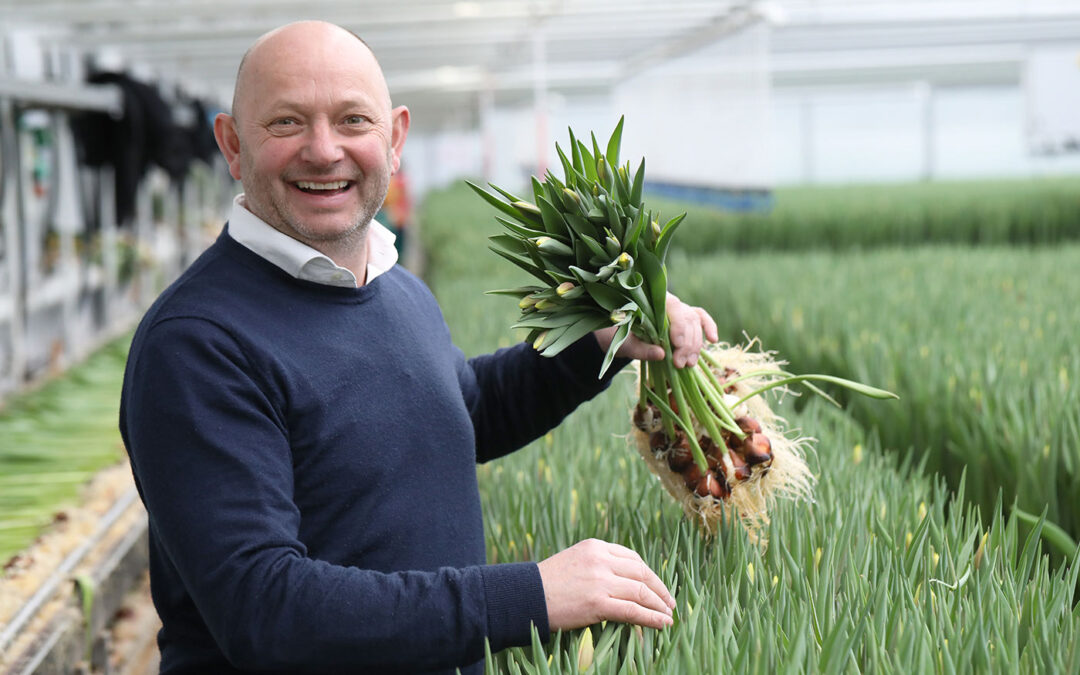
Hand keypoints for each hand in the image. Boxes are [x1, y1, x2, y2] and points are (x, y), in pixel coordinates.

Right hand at [537, 539, 675, 630]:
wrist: (524, 596)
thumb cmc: (546, 583)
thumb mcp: (574, 562)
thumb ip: (598, 566)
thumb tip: (622, 582)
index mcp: (596, 546)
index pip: (633, 558)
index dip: (649, 574)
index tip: (657, 586)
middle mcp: (601, 559)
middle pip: (642, 573)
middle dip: (660, 589)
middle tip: (669, 603)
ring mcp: (600, 581)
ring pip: (641, 592)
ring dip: (659, 605)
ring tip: (668, 616)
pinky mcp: (597, 603)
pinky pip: (633, 610)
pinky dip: (652, 618)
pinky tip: (663, 624)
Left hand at [593, 293, 717, 367]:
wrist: (625, 336)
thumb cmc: (624, 338)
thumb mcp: (627, 345)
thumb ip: (642, 349)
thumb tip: (661, 354)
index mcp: (651, 302)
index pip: (672, 307)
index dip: (678, 326)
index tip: (677, 345)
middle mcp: (669, 303)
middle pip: (686, 319)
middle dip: (686, 343)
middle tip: (680, 364)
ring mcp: (680, 309)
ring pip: (695, 324)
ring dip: (695, 345)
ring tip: (688, 364)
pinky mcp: (687, 319)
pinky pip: (702, 320)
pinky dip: (710, 328)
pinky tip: (714, 341)